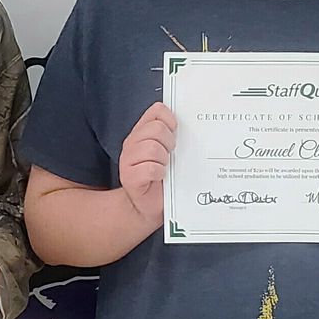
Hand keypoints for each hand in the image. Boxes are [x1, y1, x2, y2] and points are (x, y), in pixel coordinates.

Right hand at [118, 102, 176, 223]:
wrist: (148, 207)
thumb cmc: (162, 179)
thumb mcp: (167, 152)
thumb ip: (172, 135)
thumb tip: (190, 120)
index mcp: (142, 133)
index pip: (157, 110)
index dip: (170, 120)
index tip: (175, 134)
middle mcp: (132, 143)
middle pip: (156, 129)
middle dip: (169, 142)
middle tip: (170, 156)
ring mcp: (127, 160)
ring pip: (153, 148)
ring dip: (164, 160)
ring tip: (164, 168)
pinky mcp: (129, 177)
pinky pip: (150, 168)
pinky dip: (159, 173)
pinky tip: (160, 177)